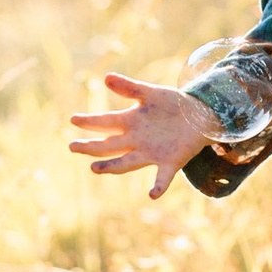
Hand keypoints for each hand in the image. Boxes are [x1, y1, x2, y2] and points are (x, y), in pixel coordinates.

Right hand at [68, 73, 220, 198]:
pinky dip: (158, 186)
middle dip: (91, 147)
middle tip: (72, 146)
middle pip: (109, 146)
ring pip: (127, 163)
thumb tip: (106, 77)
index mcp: (131, 122)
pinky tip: (152, 194)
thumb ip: (129, 88)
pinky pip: (162, 177)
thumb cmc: (171, 104)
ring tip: (95, 168)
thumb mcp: (149, 93)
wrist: (199, 116)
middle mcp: (136, 140)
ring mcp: (151, 153)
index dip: (90, 121)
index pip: (106, 123)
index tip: (73, 119)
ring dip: (112, 167)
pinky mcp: (170, 162)